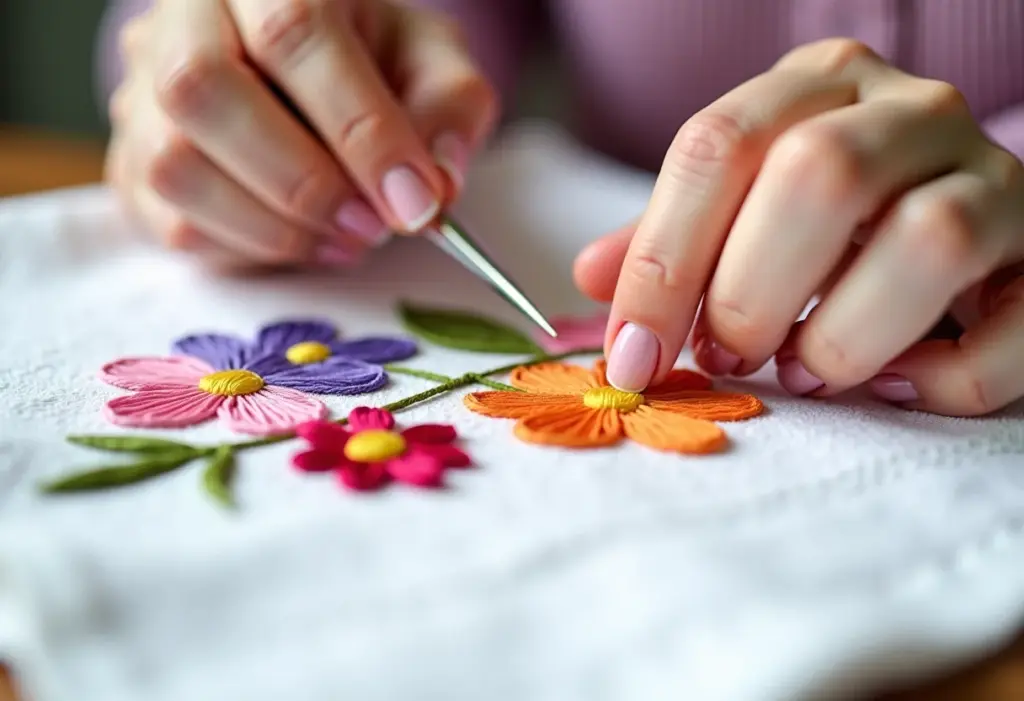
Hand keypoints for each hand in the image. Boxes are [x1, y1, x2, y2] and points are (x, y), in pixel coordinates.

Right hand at [106, 0, 496, 269]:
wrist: (309, 71)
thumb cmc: (371, 59)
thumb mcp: (430, 64)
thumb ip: (447, 109)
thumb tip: (434, 186)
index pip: (295, 32)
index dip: (360, 129)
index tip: (416, 200)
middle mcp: (184, 19)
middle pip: (204, 89)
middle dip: (305, 182)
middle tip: (374, 225)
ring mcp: (142, 91)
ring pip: (174, 164)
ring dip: (276, 227)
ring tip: (348, 238)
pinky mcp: (130, 162)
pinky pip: (169, 221)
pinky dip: (249, 249)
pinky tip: (306, 241)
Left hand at [574, 38, 1023, 416]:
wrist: (974, 226)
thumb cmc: (836, 223)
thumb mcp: (748, 206)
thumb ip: (672, 238)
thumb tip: (592, 276)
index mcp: (818, 87)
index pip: (716, 147)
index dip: (661, 263)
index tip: (632, 356)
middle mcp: (912, 110)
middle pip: (816, 176)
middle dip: (750, 292)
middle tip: (728, 357)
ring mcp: (995, 176)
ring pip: (928, 238)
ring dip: (842, 333)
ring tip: (806, 374)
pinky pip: (1011, 325)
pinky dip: (947, 375)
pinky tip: (899, 386)